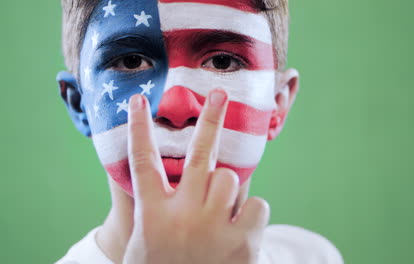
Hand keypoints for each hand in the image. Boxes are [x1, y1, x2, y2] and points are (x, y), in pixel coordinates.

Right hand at [123, 89, 269, 263]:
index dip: (140, 128)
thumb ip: (158, 208)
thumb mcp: (148, 240)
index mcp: (153, 214)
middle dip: (211, 120)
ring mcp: (213, 227)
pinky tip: (241, 231)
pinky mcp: (242, 242)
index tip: (140, 100)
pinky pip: (257, 205)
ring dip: (228, 190)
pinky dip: (252, 213)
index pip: (141, 162)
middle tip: (220, 93)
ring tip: (221, 211)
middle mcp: (182, 216)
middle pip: (198, 155)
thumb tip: (180, 177)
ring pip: (231, 179)